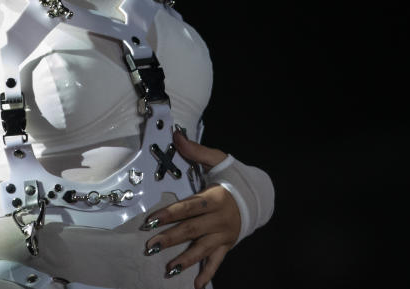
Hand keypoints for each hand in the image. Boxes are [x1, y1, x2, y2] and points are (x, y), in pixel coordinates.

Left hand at [142, 129, 240, 287]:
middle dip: (171, 239)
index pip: (190, 207)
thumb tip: (176, 135)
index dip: (171, 213)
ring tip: (168, 268)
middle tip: (150, 246)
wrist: (259, 195)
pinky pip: (217, 261)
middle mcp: (220, 219)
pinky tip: (195, 285)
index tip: (151, 220)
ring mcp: (224, 234)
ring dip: (185, 260)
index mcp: (216, 198)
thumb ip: (196, 150)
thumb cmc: (234, 177)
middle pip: (192, 230)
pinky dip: (207, 273)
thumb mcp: (219, 160)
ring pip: (203, 249)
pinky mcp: (227, 245)